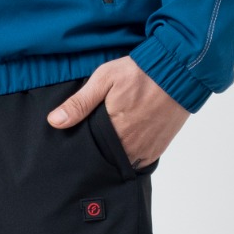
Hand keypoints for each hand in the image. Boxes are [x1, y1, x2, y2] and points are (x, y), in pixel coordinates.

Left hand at [46, 58, 188, 166]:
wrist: (179, 71)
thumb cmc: (140, 72)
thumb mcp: (104, 79)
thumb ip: (79, 103)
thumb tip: (54, 122)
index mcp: (113, 131)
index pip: (91, 153)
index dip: (83, 152)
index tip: (76, 149)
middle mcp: (131, 145)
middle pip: (107, 160)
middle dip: (98, 155)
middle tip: (91, 147)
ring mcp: (147, 149)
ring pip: (123, 162)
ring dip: (115, 157)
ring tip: (107, 146)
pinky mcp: (159, 147)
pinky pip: (140, 161)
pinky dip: (132, 156)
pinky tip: (125, 145)